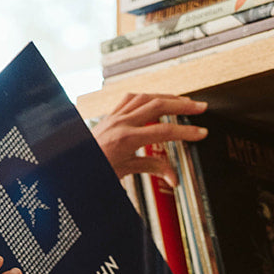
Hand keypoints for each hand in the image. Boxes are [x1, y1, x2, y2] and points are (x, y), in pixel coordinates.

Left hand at [92, 91, 207, 186]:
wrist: (72, 166)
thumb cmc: (95, 171)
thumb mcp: (125, 173)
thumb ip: (151, 169)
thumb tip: (173, 177)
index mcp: (126, 139)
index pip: (164, 130)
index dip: (186, 132)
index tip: (201, 133)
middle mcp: (120, 122)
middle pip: (159, 105)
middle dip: (182, 105)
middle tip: (200, 107)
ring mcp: (114, 116)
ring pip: (146, 97)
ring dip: (167, 97)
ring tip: (183, 101)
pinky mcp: (109, 115)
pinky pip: (130, 98)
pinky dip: (146, 97)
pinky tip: (155, 98)